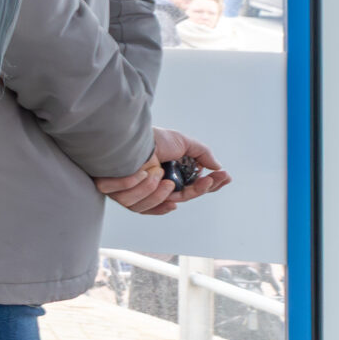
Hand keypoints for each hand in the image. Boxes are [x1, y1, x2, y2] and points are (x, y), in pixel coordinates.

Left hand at [99, 128, 230, 215]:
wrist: (127, 134)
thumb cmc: (151, 138)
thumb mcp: (182, 143)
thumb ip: (201, 154)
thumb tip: (217, 167)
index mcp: (165, 178)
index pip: (188, 191)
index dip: (206, 188)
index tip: (223, 177)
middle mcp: (149, 188)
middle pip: (175, 200)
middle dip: (195, 191)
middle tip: (206, 180)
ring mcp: (132, 191)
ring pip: (150, 205)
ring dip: (158, 192)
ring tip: (159, 173)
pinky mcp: (115, 192)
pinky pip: (129, 202)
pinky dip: (136, 187)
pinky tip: (142, 174)